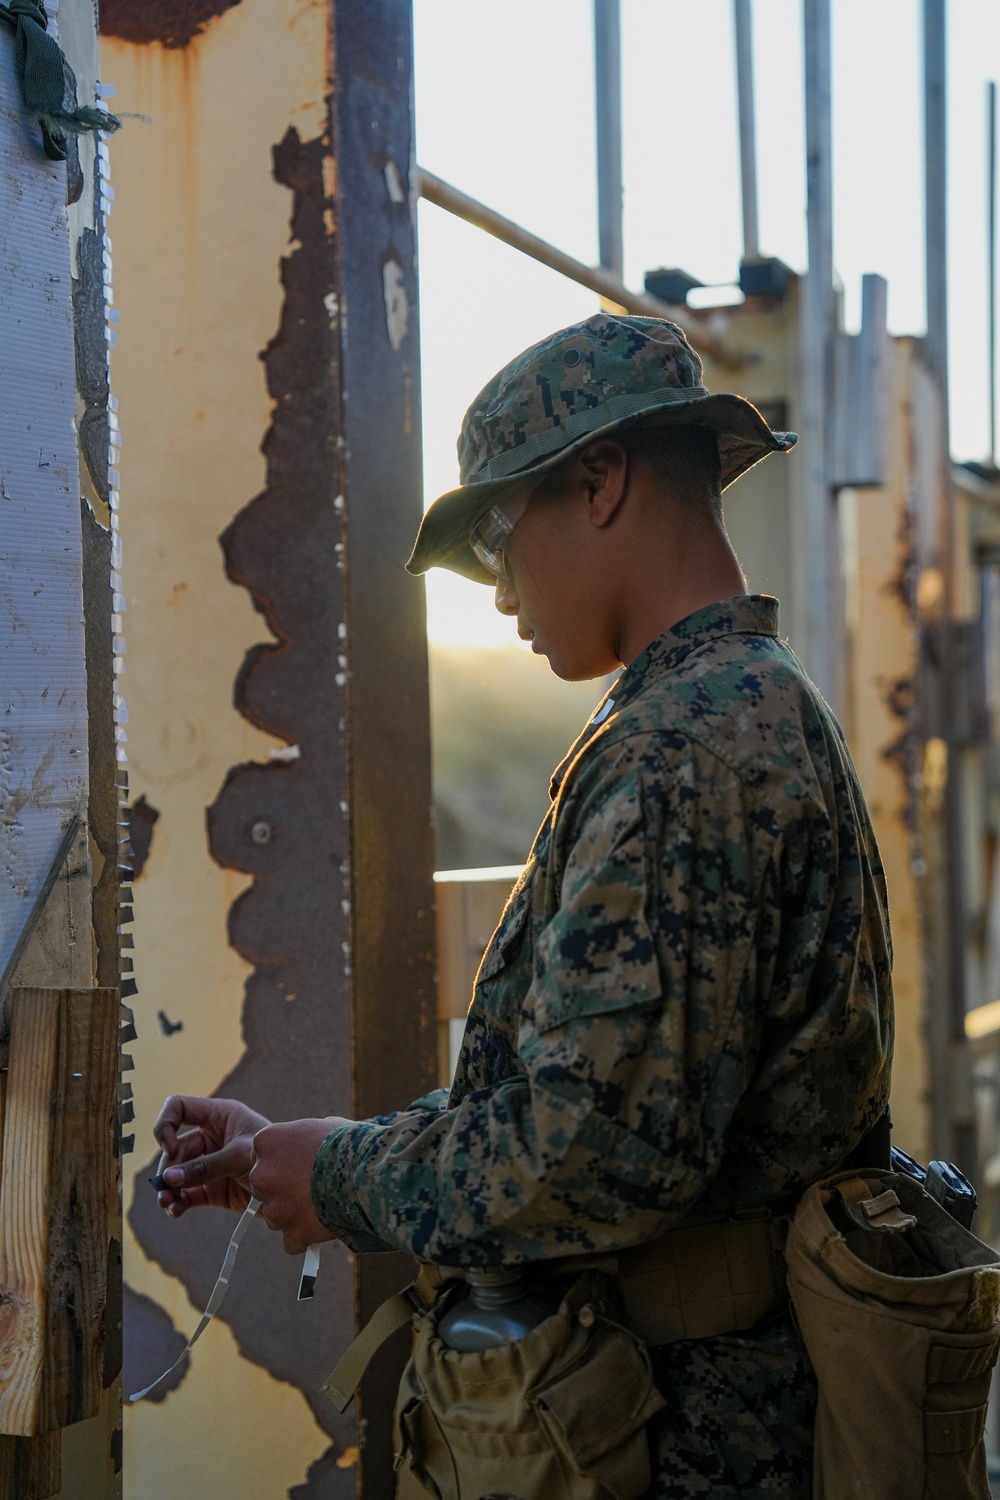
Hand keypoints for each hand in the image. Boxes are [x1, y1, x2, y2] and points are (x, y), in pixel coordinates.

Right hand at [153, 1095, 269, 1217]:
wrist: (299, 1188)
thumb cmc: (277, 1156)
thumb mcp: (241, 1156)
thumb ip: (206, 1166)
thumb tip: (169, 1178)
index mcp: (218, 1116)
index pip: (180, 1108)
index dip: (167, 1124)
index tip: (170, 1147)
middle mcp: (211, 1138)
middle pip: (174, 1148)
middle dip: (167, 1167)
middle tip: (166, 1186)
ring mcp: (210, 1165)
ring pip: (177, 1174)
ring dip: (168, 1188)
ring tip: (168, 1203)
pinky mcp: (212, 1190)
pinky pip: (187, 1194)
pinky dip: (178, 1203)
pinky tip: (176, 1210)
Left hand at [249, 1117, 348, 1254]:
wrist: (368, 1172)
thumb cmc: (349, 1142)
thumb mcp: (321, 1126)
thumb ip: (303, 1139)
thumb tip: (309, 1146)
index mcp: (266, 1141)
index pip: (261, 1155)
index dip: (282, 1161)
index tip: (298, 1164)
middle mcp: (262, 1174)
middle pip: (264, 1187)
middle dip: (283, 1189)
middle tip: (310, 1187)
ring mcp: (275, 1207)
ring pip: (277, 1215)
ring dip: (294, 1214)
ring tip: (324, 1205)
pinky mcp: (291, 1232)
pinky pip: (291, 1240)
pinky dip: (304, 1237)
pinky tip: (322, 1226)